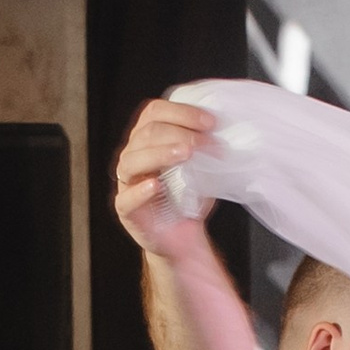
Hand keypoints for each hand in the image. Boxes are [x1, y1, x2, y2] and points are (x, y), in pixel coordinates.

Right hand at [114, 98, 220, 264]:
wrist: (184, 237)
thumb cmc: (189, 199)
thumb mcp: (200, 168)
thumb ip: (204, 149)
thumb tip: (223, 131)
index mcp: (147, 139)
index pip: (155, 113)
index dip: (180, 112)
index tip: (209, 122)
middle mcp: (133, 156)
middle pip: (146, 133)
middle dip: (179, 133)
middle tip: (205, 142)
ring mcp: (126, 182)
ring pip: (132, 161)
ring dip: (161, 153)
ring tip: (185, 154)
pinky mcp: (126, 210)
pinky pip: (126, 198)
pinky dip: (141, 190)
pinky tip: (157, 185)